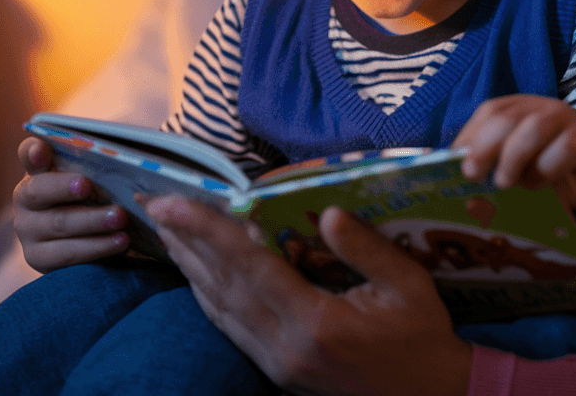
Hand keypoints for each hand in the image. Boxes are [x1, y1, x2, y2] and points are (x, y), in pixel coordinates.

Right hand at [12, 136, 129, 271]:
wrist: (83, 237)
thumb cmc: (92, 195)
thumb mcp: (92, 176)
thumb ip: (97, 162)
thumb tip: (129, 149)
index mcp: (38, 170)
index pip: (29, 153)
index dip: (33, 151)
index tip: (41, 151)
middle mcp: (25, 197)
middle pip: (40, 191)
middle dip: (67, 188)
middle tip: (88, 186)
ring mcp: (27, 229)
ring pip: (58, 224)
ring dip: (91, 221)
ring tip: (120, 218)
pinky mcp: (37, 257)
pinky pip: (66, 254)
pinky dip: (96, 248)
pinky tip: (120, 242)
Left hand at [147, 197, 472, 395]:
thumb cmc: (421, 336)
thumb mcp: (408, 285)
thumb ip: (365, 249)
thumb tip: (327, 212)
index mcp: (315, 323)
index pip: (249, 267)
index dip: (207, 231)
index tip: (172, 203)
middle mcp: (284, 347)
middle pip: (221, 286)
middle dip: (186, 241)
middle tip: (154, 203)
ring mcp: (276, 363)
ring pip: (218, 308)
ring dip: (190, 265)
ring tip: (167, 229)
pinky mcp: (275, 371)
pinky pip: (230, 327)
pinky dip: (208, 294)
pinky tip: (198, 273)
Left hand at [452, 94, 575, 210]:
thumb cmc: (535, 167)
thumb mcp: (507, 163)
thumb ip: (483, 162)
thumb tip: (446, 170)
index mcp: (513, 108)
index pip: (489, 113)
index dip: (470, 138)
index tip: (459, 166)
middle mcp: (537, 107)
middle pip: (507, 118)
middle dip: (485, 146)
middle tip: (473, 174)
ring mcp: (563, 119)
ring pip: (534, 129)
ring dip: (514, 158)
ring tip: (504, 183)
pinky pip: (565, 149)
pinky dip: (547, 169)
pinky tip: (539, 185)